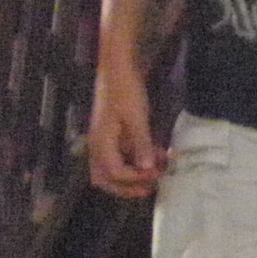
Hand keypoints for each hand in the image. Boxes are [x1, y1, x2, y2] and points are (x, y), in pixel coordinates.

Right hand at [86, 59, 164, 199]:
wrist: (118, 69)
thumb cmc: (126, 91)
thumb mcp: (137, 117)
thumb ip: (141, 143)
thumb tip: (147, 169)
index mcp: (101, 144)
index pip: (113, 173)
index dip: (134, 178)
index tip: (155, 175)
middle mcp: (98, 146)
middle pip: (106, 178)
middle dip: (127, 186)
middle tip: (151, 188)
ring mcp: (104, 140)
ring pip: (114, 168)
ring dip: (134, 174)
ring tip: (158, 172)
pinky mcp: (113, 134)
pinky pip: (122, 154)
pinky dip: (137, 159)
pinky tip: (156, 155)